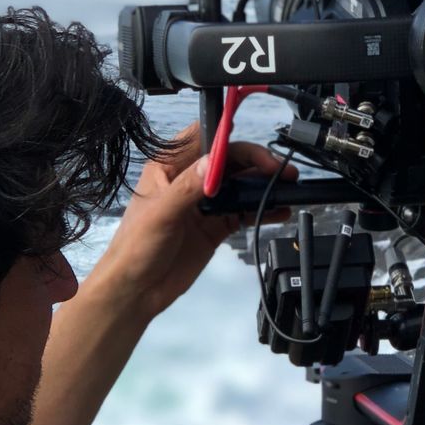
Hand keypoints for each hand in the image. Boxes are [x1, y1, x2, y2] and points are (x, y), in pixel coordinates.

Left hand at [87, 123, 296, 322]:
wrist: (137, 290)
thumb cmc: (137, 247)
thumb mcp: (161, 214)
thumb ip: (188, 187)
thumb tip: (213, 160)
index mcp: (168, 168)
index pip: (201, 139)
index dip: (226, 134)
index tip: (250, 142)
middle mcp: (188, 180)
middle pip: (228, 161)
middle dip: (254, 161)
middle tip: (278, 169)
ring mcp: (204, 204)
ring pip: (238, 185)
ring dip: (262, 183)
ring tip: (287, 185)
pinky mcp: (216, 226)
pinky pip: (242, 211)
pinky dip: (261, 209)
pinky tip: (279, 210)